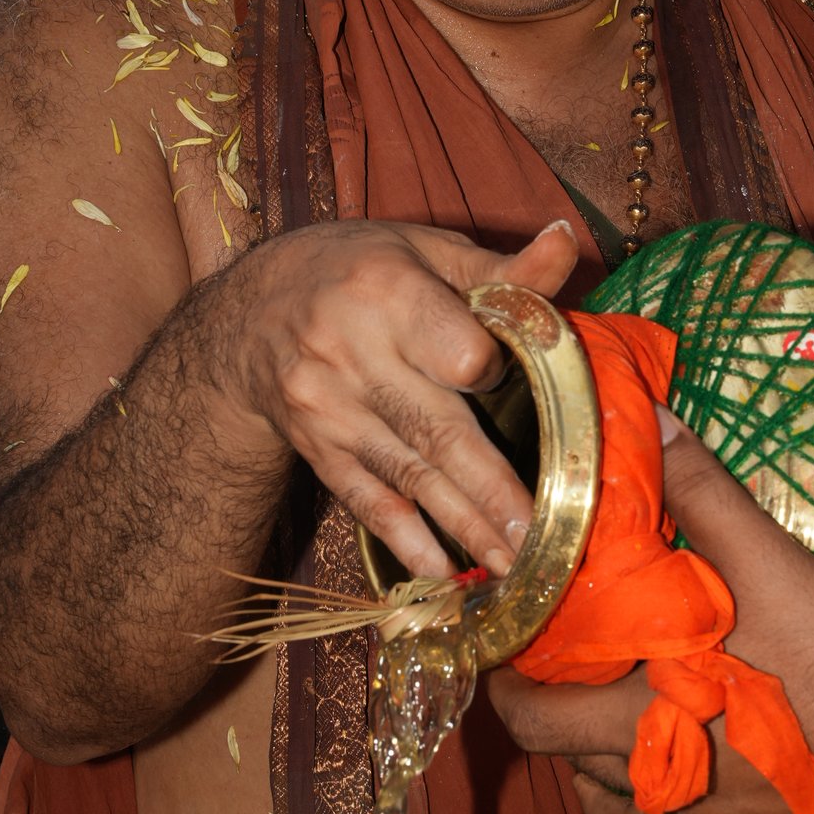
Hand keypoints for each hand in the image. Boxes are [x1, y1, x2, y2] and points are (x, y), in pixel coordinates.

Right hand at [238, 217, 576, 579]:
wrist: (246, 315)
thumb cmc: (357, 273)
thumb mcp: (422, 251)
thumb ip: (501, 268)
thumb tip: (566, 241)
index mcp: (389, 291)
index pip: (457, 351)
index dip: (491, 370)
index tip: (509, 379)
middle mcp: (353, 353)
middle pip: (437, 430)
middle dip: (493, 492)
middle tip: (542, 536)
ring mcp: (330, 410)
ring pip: (409, 475)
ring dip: (463, 526)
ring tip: (514, 565)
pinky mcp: (317, 449)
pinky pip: (365, 500)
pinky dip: (405, 539)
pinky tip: (441, 572)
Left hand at [486, 419, 813, 813]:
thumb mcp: (773, 566)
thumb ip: (704, 497)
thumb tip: (652, 424)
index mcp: (640, 720)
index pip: (529, 716)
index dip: (504, 679)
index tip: (505, 639)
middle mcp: (653, 783)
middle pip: (559, 755)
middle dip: (548, 705)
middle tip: (554, 658)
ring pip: (606, 793)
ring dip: (593, 750)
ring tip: (608, 696)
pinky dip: (646, 797)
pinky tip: (665, 756)